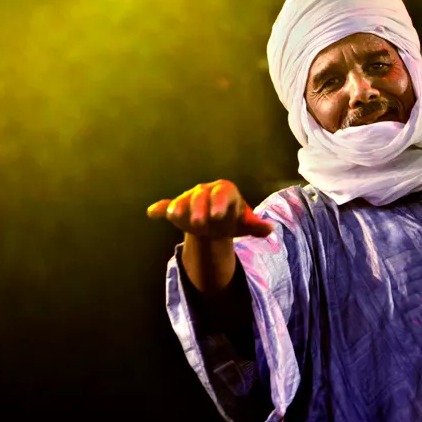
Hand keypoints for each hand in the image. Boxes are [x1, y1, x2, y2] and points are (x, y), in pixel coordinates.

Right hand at [147, 179, 273, 239]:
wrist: (216, 220)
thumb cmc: (232, 218)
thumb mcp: (244, 223)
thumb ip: (255, 226)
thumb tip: (269, 229)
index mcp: (225, 191)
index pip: (223, 194)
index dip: (219, 203)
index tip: (217, 216)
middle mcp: (206, 191)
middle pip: (201, 197)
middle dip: (198, 209)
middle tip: (197, 223)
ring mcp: (190, 199)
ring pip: (183, 200)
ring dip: (179, 207)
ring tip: (174, 216)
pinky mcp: (178, 207)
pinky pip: (168, 206)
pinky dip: (161, 209)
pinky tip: (152, 212)